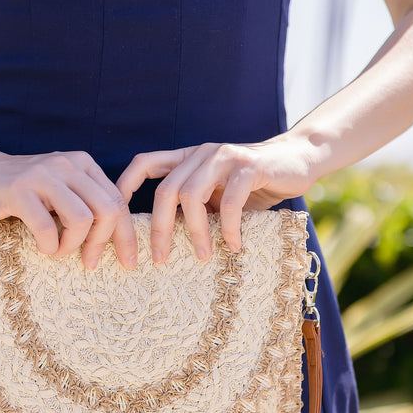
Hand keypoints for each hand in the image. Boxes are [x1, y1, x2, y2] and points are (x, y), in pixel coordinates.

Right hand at [0, 147, 137, 268]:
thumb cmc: (22, 193)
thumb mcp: (60, 192)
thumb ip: (87, 205)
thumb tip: (119, 241)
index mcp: (83, 165)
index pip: (118, 201)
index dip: (127, 236)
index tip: (127, 262)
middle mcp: (67, 165)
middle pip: (107, 210)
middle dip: (102, 243)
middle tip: (89, 262)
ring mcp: (42, 176)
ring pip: (82, 219)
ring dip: (73, 245)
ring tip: (58, 251)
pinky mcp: (18, 190)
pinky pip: (46, 227)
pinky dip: (49, 246)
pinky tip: (42, 248)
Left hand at [115, 134, 314, 261]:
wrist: (298, 161)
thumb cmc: (252, 185)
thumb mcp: (216, 196)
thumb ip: (193, 208)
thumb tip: (162, 242)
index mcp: (188, 158)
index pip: (145, 163)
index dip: (125, 186)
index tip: (115, 219)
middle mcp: (202, 154)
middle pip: (165, 190)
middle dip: (158, 228)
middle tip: (159, 259)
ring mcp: (225, 157)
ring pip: (192, 195)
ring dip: (194, 231)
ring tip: (201, 256)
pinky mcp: (250, 167)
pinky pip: (230, 200)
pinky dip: (228, 227)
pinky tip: (234, 245)